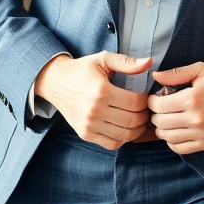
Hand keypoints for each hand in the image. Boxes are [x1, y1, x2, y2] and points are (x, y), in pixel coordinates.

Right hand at [35, 52, 151, 149]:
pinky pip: (111, 144)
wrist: (55, 82)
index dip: (146, 101)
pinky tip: (125, 128)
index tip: (146, 97)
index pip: (135, 103)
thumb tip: (148, 63)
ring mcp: (89, 125)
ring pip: (124, 135)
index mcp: (101, 91)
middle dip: (144, 116)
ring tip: (139, 120)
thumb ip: (127, 62)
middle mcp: (95, 111)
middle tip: (146, 110)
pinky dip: (123, 139)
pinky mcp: (85, 134)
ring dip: (137, 129)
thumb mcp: (103, 59)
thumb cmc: (81, 70)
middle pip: (132, 120)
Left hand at [148, 63, 203, 153]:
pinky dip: (172, 142)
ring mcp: (202, 134)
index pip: (159, 106)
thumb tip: (155, 76)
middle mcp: (196, 119)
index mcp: (193, 99)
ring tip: (164, 121)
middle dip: (155, 115)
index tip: (154, 99)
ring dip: (161, 130)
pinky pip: (180, 148)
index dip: (152, 102)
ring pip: (168, 137)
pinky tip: (174, 132)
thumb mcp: (200, 70)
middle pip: (161, 123)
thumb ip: (176, 73)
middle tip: (159, 110)